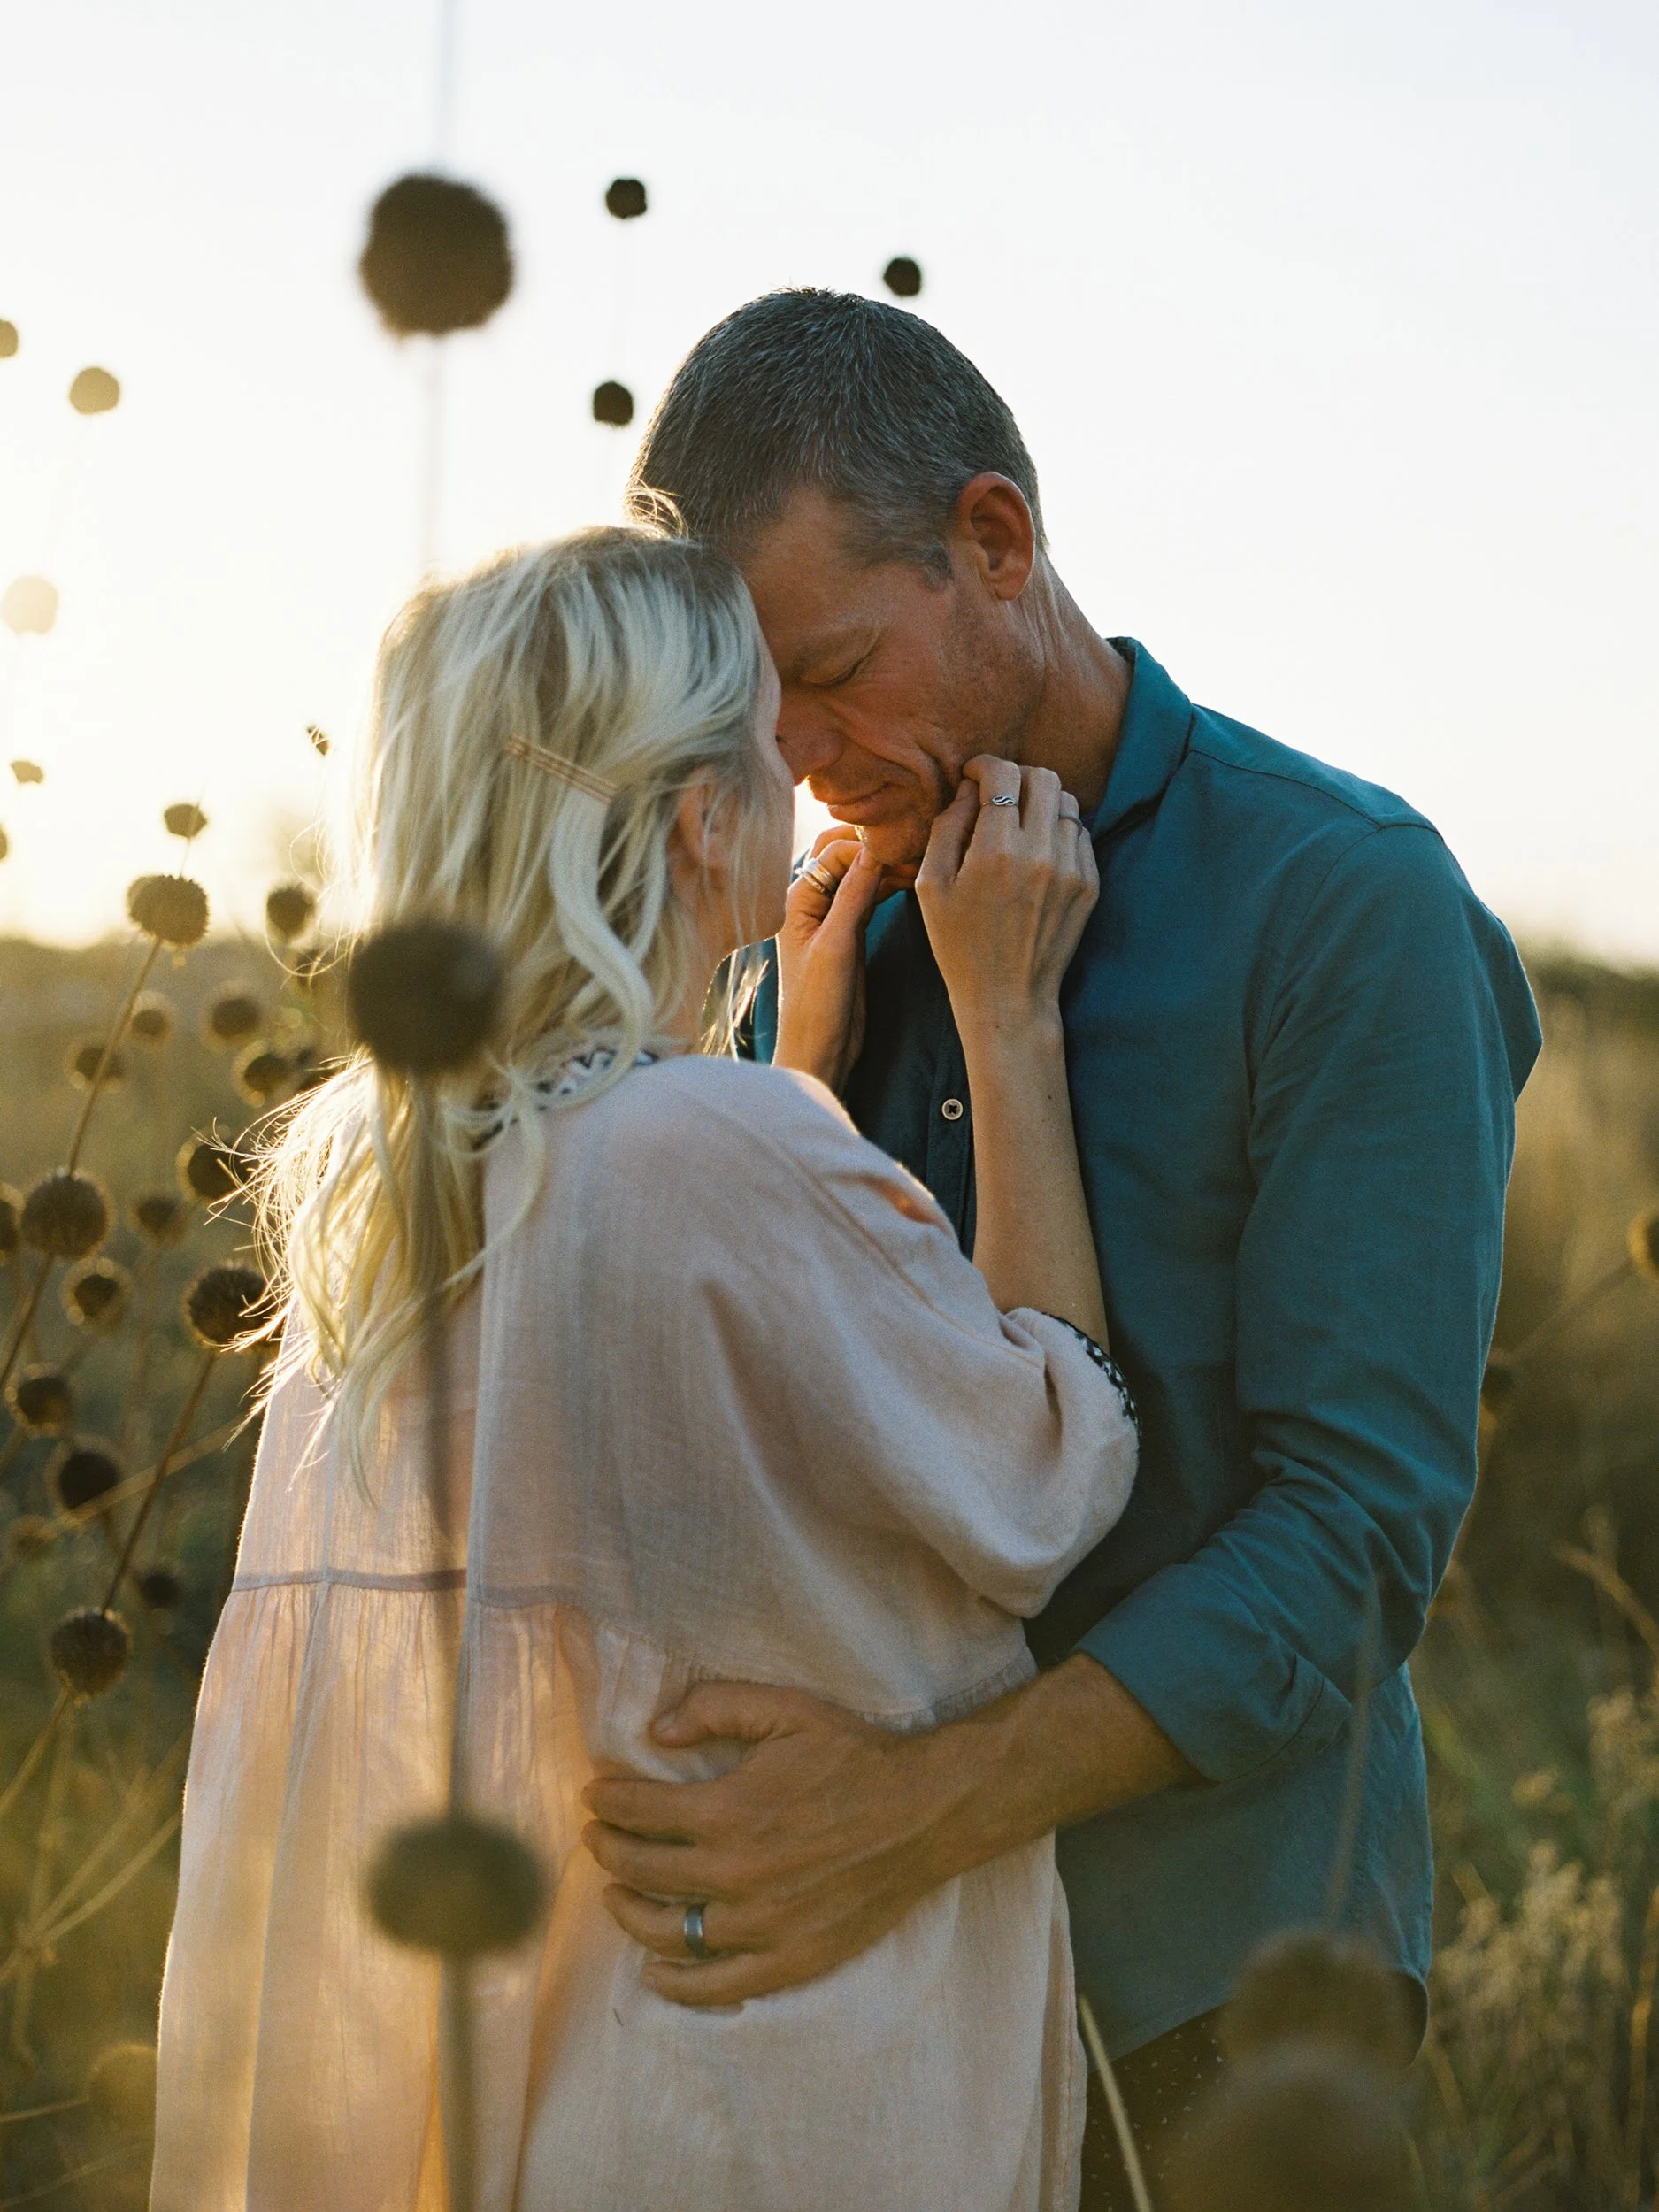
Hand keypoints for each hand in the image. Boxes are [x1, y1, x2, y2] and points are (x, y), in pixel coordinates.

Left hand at [580, 1680, 952, 2006]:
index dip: (608, 1801)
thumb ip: (718, 1708)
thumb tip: (658, 1730)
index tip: (595, 1796)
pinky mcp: (789, 1960)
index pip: (640, 1811)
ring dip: (629, 1911)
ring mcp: (762, 1925)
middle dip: (607, 1850)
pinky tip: (656, 1969)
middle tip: (597, 1836)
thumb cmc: (855, 1756)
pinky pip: (716, 1985)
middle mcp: (736, 1874)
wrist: (925, 1813)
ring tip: (616, 1892)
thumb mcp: (787, 1710)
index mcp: (730, 1810)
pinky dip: (677, 1984)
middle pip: (642, 1871)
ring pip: (667, 1932)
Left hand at [771, 832, 889, 1092]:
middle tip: (914, 849)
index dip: (867, 846)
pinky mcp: (851, 933)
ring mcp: (832, 917)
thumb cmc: (817, 1006)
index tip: (903, 848)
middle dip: (875, 846)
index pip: (833, 850)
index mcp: (797, 899)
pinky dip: (889, 885)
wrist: (820, 1052)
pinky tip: (913, 882)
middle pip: (843, 854)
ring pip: (860, 874)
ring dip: (887, 866)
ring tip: (921, 863)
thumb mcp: (836, 947)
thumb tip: (873, 849)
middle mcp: (811, 902)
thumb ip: (852, 897)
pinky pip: (870, 896)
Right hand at [915, 759, 1097, 1044]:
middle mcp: (1040, 854)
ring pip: (1066, 801)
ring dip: (1040, 800)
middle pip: (1043, 776)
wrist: (1007, 997)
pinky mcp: (1089, 885)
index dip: (984, 766)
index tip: (972, 777)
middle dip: (1016, 775)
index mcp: (996, 852)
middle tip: (997, 794)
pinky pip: (1080, 833)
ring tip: (1018, 822)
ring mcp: (1071, 869)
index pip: (1002, 775)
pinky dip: (1058, 830)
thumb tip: (967, 790)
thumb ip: (946, 829)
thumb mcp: (932, 887)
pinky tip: (1036, 851)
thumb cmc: (959, 945)